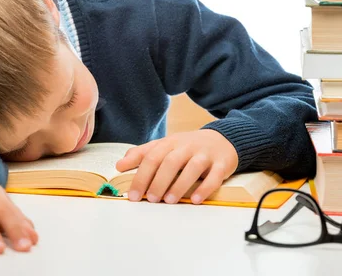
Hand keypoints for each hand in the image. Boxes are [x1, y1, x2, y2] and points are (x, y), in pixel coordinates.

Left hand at [116, 130, 237, 204]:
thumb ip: (142, 154)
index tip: (132, 195)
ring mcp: (204, 155)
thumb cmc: (187, 147)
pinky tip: (195, 200)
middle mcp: (186, 146)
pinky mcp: (221, 164)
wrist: (221, 140)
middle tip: (150, 199)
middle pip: (170, 162)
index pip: (151, 157)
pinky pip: (214, 176)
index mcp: (170, 143)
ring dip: (179, 185)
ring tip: (169, 200)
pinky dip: (205, 188)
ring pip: (192, 168)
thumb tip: (119, 165)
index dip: (140, 176)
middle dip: (158, 181)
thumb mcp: (164, 146)